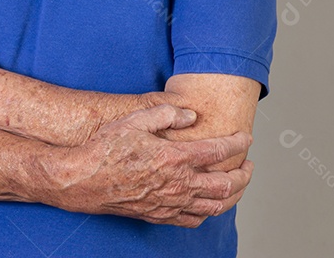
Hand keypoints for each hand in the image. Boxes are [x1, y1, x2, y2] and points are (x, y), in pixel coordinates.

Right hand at [46, 104, 253, 227]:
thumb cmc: (106, 148)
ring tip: (237, 185)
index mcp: (175, 157)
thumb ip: (167, 113)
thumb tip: (191, 115)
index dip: (237, 143)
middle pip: (226, 184)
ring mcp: (170, 203)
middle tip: (249, 164)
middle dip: (244, 174)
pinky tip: (209, 204)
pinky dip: (209, 212)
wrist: (84, 180)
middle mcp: (178, 184)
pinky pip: (194, 220)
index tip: (245, 137)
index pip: (219, 151)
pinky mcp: (160, 215)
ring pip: (215, 206)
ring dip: (233, 196)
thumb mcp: (135, 119)